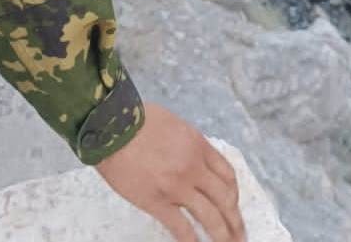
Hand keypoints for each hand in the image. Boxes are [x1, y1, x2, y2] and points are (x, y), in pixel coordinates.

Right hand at [95, 103, 245, 241]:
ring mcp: (177, 186)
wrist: (111, 128)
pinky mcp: (157, 202)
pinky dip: (192, 241)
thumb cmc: (137, 120)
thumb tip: (194, 158)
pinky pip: (182, 228)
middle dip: (235, 220)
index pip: (227, 174)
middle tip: (240, 234)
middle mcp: (193, 167)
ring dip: (222, 235)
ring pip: (210, 217)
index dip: (234, 193)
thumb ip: (188, 143)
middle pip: (225, 199)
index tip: (233, 204)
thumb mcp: (174, 124)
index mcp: (198, 145)